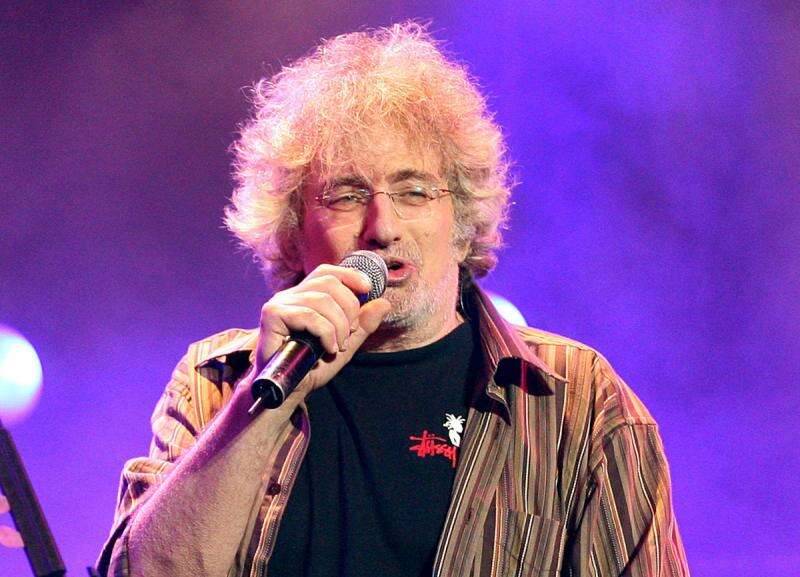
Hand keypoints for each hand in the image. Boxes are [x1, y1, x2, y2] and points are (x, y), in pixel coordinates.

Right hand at [250, 264, 390, 399]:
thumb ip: (362, 324)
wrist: (288, 389)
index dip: (349, 275)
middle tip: (350, 333)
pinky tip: (328, 348)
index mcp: (305, 296)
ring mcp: (279, 304)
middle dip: (349, 308)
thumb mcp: (345, 344)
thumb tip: (384, 302)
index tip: (368, 289)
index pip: (327, 272)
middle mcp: (290, 295)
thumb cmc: (311, 367)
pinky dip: (325, 332)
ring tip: (338, 346)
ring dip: (339, 325)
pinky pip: (308, 315)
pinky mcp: (272, 315)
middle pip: (329, 282)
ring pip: (321, 299)